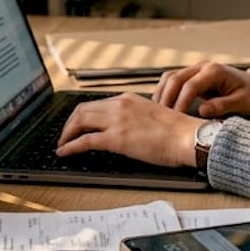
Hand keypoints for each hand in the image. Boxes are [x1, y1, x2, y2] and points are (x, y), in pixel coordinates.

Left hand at [55, 93, 203, 166]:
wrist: (187, 137)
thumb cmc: (177, 131)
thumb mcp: (152, 115)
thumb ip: (135, 116)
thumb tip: (125, 127)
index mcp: (128, 99)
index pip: (96, 103)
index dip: (82, 115)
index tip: (77, 124)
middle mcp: (120, 105)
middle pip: (82, 109)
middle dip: (69, 123)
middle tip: (65, 135)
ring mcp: (117, 121)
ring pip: (80, 121)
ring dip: (67, 133)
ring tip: (62, 144)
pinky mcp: (116, 138)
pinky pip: (84, 141)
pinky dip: (70, 146)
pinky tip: (65, 151)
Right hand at [152, 62, 249, 117]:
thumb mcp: (243, 103)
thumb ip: (223, 106)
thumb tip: (202, 111)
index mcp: (215, 71)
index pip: (190, 86)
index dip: (181, 103)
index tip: (176, 119)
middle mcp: (203, 66)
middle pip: (175, 78)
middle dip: (166, 98)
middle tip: (161, 118)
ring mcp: (197, 69)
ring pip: (170, 77)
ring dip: (162, 94)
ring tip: (157, 113)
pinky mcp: (193, 76)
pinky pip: (173, 81)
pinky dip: (165, 92)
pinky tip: (162, 107)